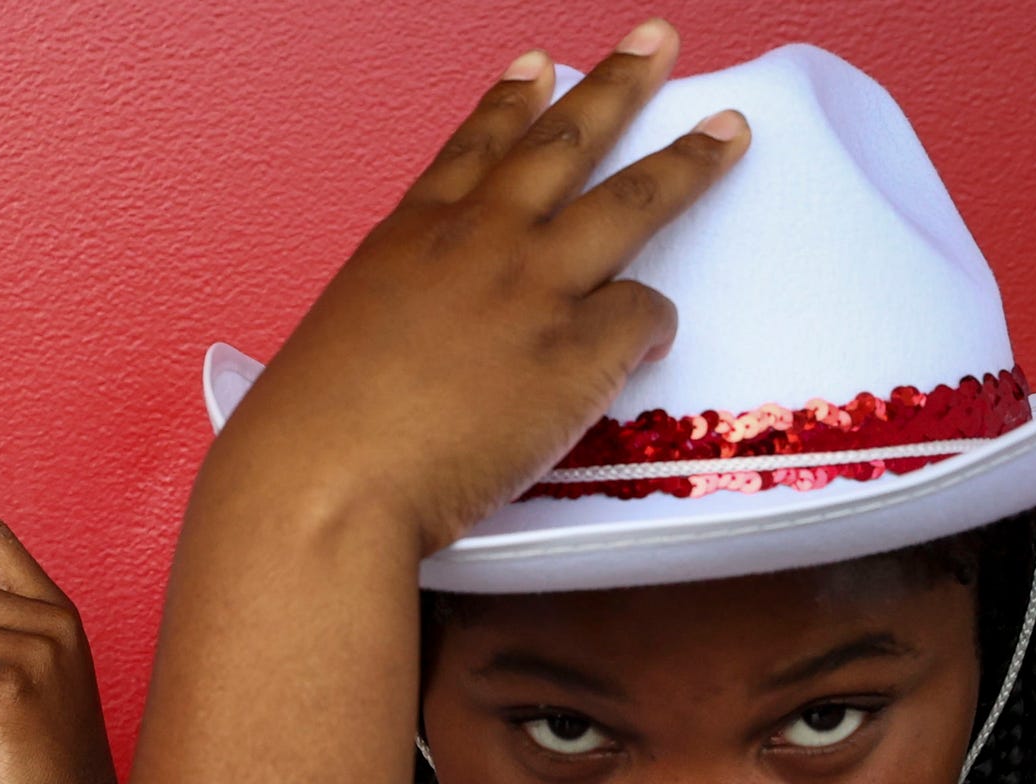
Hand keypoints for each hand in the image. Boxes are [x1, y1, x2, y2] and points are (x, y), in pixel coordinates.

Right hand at [200, 21, 749, 558]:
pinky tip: (647, 345)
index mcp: (407, 239)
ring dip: (688, 161)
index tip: (538, 65)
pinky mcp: (579, 350)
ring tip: (727, 132)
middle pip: (564, 144)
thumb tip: (443, 335)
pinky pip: (645, 316)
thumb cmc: (308, 438)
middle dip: (618, 84)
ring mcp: (532, 288)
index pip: (471, 149)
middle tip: (656, 42)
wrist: (323, 488)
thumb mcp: (339, 341)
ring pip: (633, 201)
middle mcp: (476, 242)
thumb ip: (402, 315)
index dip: (510, 102)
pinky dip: (650, 328)